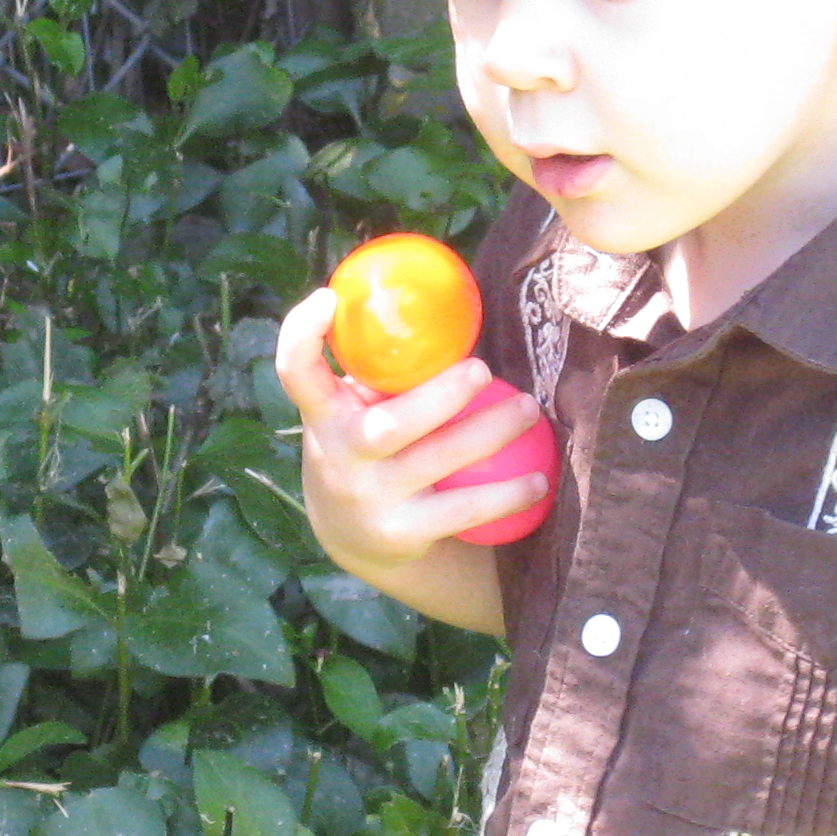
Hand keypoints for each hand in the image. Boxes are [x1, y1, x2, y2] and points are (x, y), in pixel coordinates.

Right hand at [274, 287, 550, 580]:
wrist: (353, 536)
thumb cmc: (368, 448)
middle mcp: (340, 458)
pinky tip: (540, 481)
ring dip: (492, 431)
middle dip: (441, 396)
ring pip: (437, 461)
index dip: (301, 336)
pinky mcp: (402, 534)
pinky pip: (464, 510)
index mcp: (325, 416)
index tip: (327, 298)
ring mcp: (370, 499)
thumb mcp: (355, 411)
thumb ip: (381, 371)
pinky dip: (508, 493)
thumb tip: (446, 302)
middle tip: (482, 369)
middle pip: (387, 426)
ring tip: (529, 410)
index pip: (296, 374)